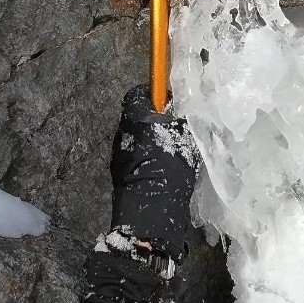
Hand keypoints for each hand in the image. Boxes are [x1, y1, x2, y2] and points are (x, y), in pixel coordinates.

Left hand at [109, 86, 198, 257]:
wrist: (151, 210)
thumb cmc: (169, 166)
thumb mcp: (185, 136)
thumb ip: (183, 117)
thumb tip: (184, 107)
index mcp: (134, 117)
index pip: (138, 93)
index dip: (155, 95)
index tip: (171, 103)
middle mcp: (121, 132)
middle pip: (138, 117)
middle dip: (156, 121)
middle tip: (177, 128)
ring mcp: (118, 155)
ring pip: (138, 139)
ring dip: (153, 142)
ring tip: (173, 154)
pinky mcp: (120, 175)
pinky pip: (137, 159)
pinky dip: (149, 160)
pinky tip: (165, 171)